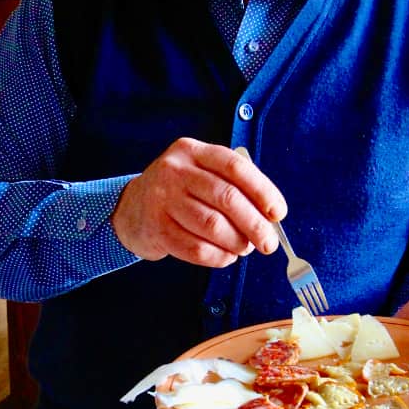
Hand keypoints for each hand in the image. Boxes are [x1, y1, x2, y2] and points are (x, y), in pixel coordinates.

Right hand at [112, 138, 286, 266]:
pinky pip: (196, 249)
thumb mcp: (200, 174)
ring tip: (244, 248)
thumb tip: (269, 217)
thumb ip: (233, 187)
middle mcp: (175, 171)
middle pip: (226, 198)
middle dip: (255, 224)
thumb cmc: (179, 192)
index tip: (277, 213)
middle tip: (268, 243)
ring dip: (237, 243)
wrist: (131, 208)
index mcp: (193, 151)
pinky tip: (226, 256)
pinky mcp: (156, 229)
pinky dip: (218, 257)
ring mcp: (162, 199)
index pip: (235, 168)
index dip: (262, 191)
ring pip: (213, 226)